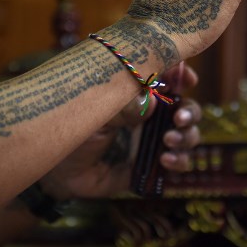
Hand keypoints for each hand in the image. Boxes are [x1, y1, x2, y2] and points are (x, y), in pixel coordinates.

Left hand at [35, 63, 200, 198]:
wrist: (56, 170)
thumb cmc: (72, 129)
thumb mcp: (96, 110)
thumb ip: (124, 105)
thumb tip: (154, 100)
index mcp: (137, 94)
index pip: (168, 79)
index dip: (182, 76)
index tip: (187, 79)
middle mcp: (150, 116)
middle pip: (186, 107)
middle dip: (189, 111)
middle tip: (179, 118)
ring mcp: (153, 141)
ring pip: (188, 135)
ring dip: (186, 136)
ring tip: (169, 140)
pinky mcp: (153, 167)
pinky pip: (179, 163)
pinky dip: (179, 160)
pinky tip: (165, 160)